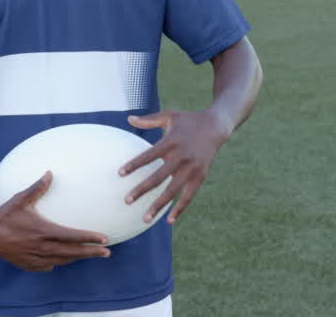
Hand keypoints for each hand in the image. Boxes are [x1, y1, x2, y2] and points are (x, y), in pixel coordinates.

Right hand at [0, 171, 110, 271]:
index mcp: (44, 231)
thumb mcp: (20, 199)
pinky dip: (58, 263)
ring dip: (77, 258)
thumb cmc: (4, 215)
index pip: (72, 236)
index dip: (89, 238)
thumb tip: (50, 173)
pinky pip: (48, 266)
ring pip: (62, 261)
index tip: (104, 239)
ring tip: (91, 255)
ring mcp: (35, 258)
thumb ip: (37, 187)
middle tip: (107, 252)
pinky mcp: (28, 264)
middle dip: (91, 252)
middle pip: (72, 252)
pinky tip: (64, 260)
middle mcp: (42, 247)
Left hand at [120, 109, 232, 223]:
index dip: (134, 165)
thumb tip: (128, 118)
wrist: (216, 126)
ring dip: (158, 205)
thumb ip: (149, 120)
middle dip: (141, 190)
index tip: (120, 174)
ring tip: (145, 218)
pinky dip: (180, 209)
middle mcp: (181, 156)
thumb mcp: (170, 116)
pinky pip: (189, 196)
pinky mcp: (200, 176)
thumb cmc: (188, 121)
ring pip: (172, 190)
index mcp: (170, 142)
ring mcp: (191, 168)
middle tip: (127, 201)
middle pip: (158, 177)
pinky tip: (169, 220)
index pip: (148, 155)